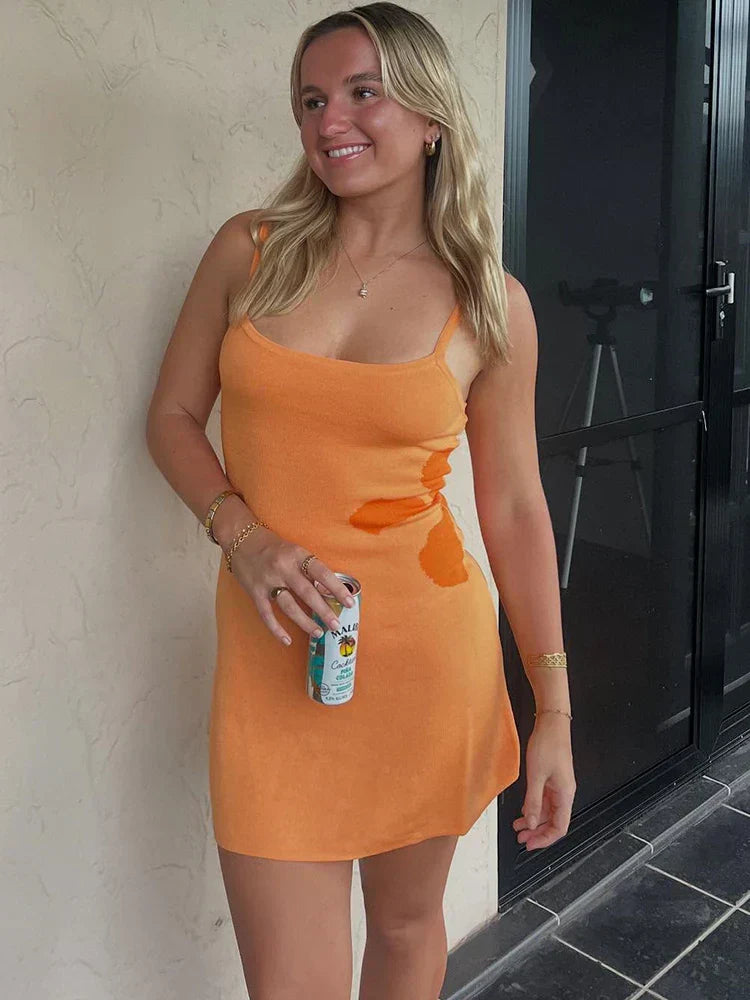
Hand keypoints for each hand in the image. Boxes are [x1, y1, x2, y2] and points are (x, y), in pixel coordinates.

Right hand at [227, 527, 353, 645]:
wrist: (240, 538)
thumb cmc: (273, 546)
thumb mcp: (294, 550)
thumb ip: (309, 569)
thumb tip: (329, 591)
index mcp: (297, 555)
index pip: (322, 573)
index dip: (337, 589)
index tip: (349, 602)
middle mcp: (283, 568)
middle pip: (307, 593)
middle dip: (324, 611)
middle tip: (336, 625)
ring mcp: (268, 581)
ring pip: (289, 606)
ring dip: (305, 622)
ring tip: (318, 633)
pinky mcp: (254, 592)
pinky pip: (267, 614)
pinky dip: (276, 629)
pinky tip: (287, 640)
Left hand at [512, 714, 575, 850]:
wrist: (551, 723)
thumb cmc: (548, 744)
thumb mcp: (536, 776)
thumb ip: (534, 801)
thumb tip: (532, 822)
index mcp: (565, 794)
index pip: (559, 827)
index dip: (545, 839)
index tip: (530, 844)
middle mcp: (564, 793)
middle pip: (554, 822)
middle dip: (538, 833)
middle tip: (521, 838)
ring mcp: (558, 786)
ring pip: (548, 812)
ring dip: (534, 821)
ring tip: (518, 827)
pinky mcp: (551, 779)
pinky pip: (544, 800)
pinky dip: (533, 808)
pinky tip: (523, 811)